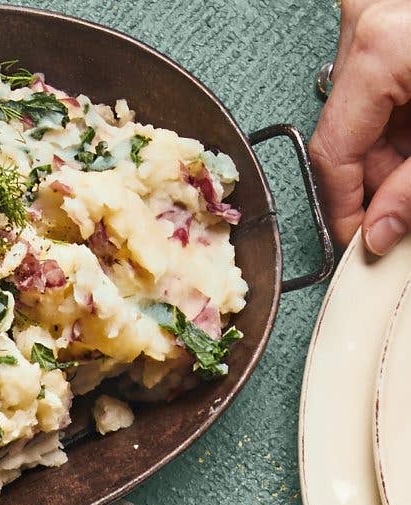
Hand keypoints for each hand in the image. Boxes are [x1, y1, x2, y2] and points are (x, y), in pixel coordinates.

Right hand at [310, 0, 410, 253]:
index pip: (334, 151)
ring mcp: (374, 31)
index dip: (344, 207)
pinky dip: (406, 127)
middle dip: (383, 182)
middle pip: (350, 136)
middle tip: (406, 212)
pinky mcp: (389, 33)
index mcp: (377, 53)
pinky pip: (382, 95)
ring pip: (367, 119)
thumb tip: (382, 231)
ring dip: (399, 156)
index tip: (361, 241)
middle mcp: (363, 36)